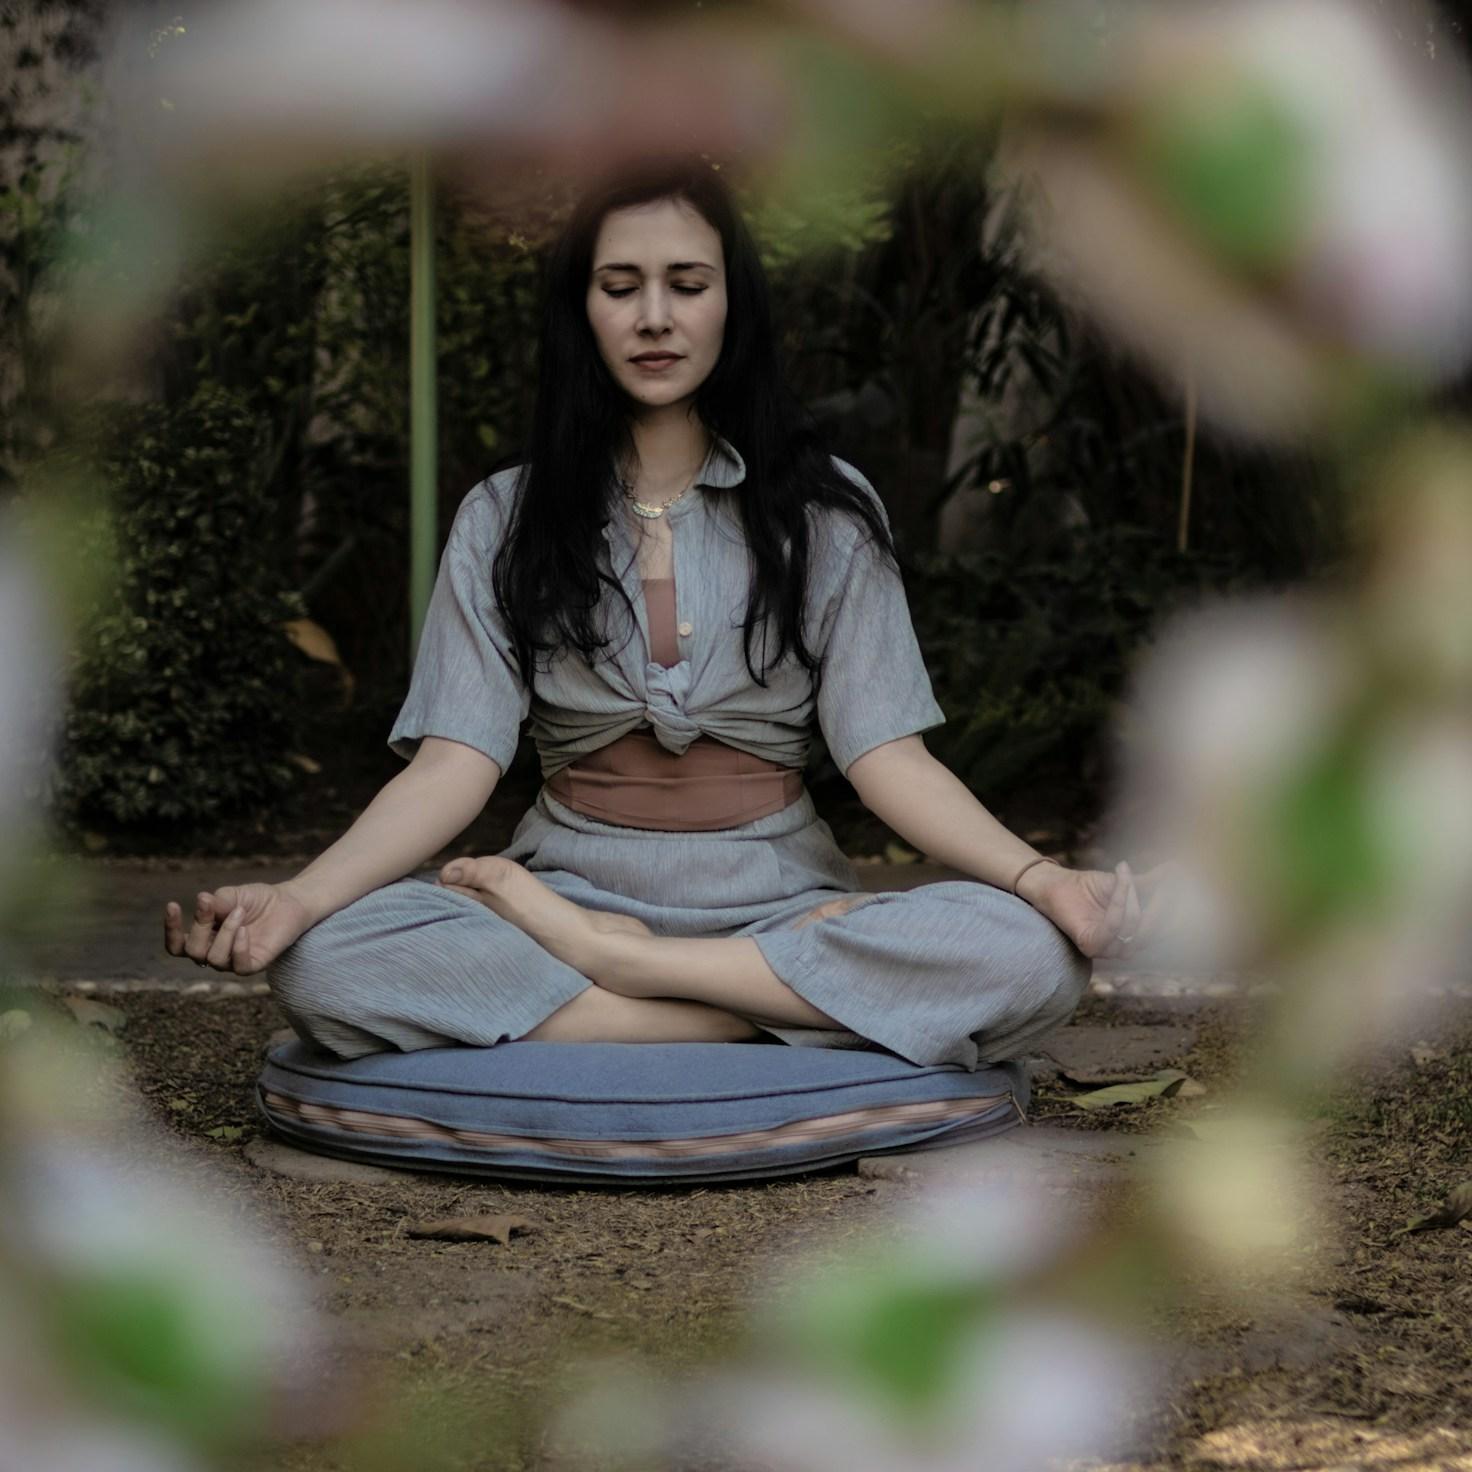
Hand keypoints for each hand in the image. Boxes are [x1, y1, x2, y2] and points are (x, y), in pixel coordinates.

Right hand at [163, 882, 314, 975]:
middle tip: (213, 904)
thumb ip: (215, 902)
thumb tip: (202, 900)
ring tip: (240, 912)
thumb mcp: (232, 895)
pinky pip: (239, 966)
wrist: (289, 901)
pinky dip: (238, 948)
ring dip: (225, 932)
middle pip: (192, 951)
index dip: (171, 930)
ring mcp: (234, 960)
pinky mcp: (255, 964)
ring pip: (214, 958)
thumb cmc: (257, 899)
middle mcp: (216, 952)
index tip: (172, 905)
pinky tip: (245, 930)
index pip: (177, 945)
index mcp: (205, 938)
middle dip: (200, 926)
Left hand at [1017, 859, 1172, 961]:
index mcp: (1132, 938)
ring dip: (1131, 898)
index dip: (1172, 908)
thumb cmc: (1088, 887)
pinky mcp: (1090, 945)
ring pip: (1133, 927)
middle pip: (1152, 932)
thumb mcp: (1125, 884)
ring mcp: (1106, 950)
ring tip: (1125, 876)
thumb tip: (1175, 868)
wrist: (1056, 885)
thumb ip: (1149, 883)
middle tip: (1165, 882)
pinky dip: (1119, 902)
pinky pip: (1113, 925)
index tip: (1180, 883)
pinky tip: (1119, 882)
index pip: (1161, 930)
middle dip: (1160, 905)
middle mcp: (1121, 948)